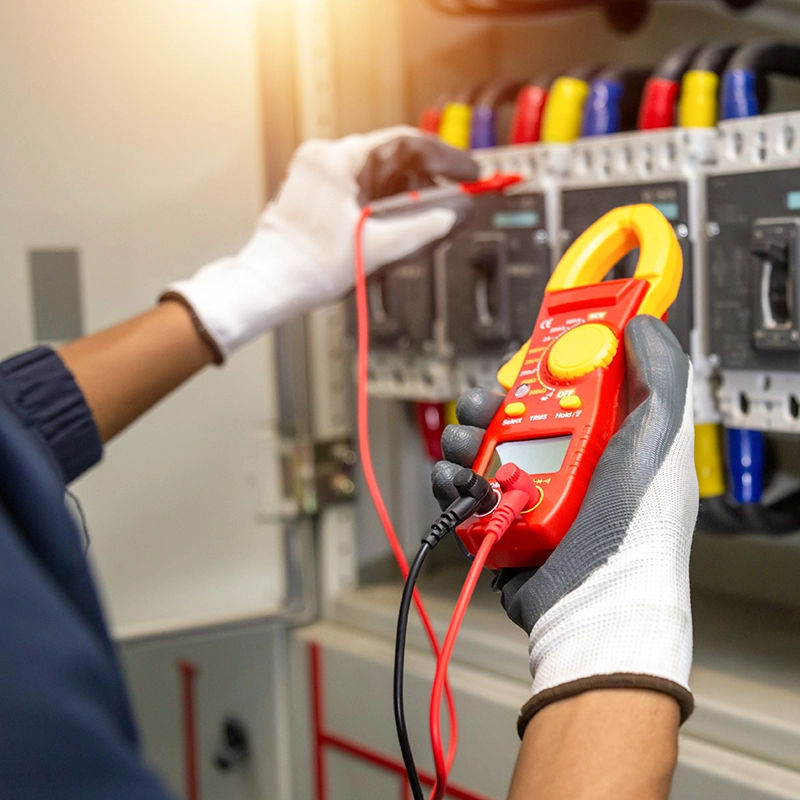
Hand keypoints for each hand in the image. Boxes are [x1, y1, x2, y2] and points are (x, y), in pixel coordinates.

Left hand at [163, 126, 476, 361]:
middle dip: (424, 179)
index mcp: (335, 160)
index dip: (443, 157)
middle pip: (390, 159)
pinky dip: (382, 203)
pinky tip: (395, 223)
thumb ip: (422, 228)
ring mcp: (316, 177)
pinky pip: (359, 189)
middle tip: (451, 197)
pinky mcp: (314, 196)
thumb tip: (453, 214)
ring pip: (375, 175)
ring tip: (424, 216)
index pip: (404, 143)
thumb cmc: (306, 267)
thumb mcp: (377, 248)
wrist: (269, 286)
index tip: (466, 170)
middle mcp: (323, 160)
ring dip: (403, 193)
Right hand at [432, 316, 697, 735]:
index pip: (564, 389)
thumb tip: (643, 324)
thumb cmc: (636, 529)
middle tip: (487, 406)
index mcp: (601, 441)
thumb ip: (660, 373)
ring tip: (472, 450)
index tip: (529, 360)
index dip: (543, 369)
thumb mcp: (660, 436)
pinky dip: (451, 480)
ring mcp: (528, 495)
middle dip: (490, 403)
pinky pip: (461, 490)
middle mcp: (563, 466)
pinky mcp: (498, 523)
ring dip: (466, 440)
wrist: (595, 603)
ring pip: (479, 448)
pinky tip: (460, 481)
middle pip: (511, 415)